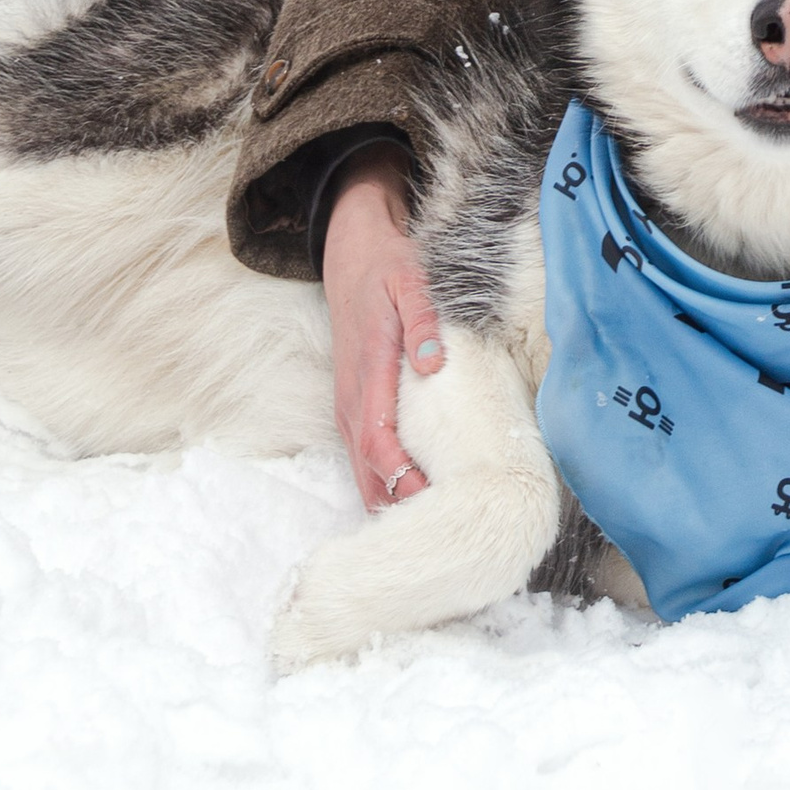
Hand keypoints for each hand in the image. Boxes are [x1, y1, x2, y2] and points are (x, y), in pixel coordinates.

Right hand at [321, 149, 445, 508]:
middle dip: (397, 505)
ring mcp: (349, 406)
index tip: (429, 500)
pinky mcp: (354, 408)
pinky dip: (382, 486)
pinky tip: (412, 505)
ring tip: (431, 534)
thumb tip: (434, 364)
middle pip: (367, 469)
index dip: (399, 476)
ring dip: (389, 502)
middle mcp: (352, 398)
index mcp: (369, 371)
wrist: (351, 255)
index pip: (377, 440)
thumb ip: (423, 320)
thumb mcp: (409, 280)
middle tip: (440, 534)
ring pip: (362, 470)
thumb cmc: (386, 269)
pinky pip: (364, 458)